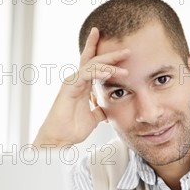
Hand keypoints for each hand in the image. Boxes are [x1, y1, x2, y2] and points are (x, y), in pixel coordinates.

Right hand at [33, 27, 129, 146]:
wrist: (61, 139)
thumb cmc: (73, 128)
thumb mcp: (94, 117)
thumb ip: (99, 109)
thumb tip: (106, 110)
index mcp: (84, 85)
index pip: (95, 66)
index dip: (105, 56)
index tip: (121, 50)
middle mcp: (77, 80)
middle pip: (95, 60)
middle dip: (111, 55)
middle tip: (128, 51)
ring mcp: (72, 83)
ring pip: (92, 66)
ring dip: (110, 66)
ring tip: (125, 70)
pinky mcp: (69, 88)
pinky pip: (85, 75)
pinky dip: (98, 73)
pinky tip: (109, 73)